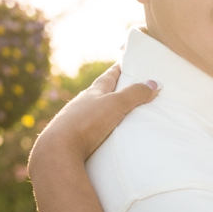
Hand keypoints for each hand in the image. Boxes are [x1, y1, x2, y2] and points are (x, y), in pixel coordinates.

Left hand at [29, 64, 158, 167]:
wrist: (57, 150)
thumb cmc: (87, 122)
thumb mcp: (116, 104)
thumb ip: (135, 94)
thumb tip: (154, 83)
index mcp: (92, 93)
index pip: (108, 77)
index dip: (118, 69)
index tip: (126, 62)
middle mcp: (81, 104)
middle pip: (100, 94)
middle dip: (113, 91)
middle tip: (127, 88)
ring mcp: (75, 121)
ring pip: (93, 112)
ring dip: (106, 112)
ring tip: (119, 116)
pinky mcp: (73, 138)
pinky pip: (90, 130)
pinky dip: (100, 129)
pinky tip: (105, 136)